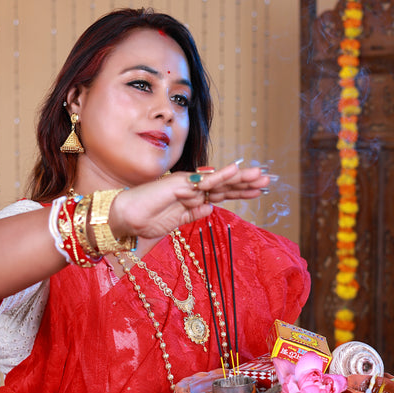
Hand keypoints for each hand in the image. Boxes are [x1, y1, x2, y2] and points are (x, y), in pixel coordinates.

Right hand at [109, 162, 268, 239]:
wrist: (125, 219)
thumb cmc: (146, 221)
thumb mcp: (177, 222)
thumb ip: (194, 214)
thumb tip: (211, 208)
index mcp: (193, 198)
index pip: (221, 194)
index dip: (240, 192)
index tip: (259, 192)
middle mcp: (192, 188)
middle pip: (225, 185)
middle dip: (246, 183)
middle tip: (268, 180)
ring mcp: (187, 184)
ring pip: (219, 181)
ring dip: (240, 178)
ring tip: (260, 175)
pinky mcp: (179, 184)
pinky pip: (204, 180)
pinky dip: (220, 175)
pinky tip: (235, 170)